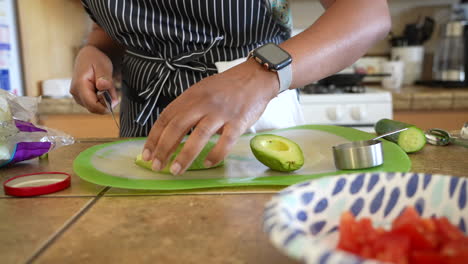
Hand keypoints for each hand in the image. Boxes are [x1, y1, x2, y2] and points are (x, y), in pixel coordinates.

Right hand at [70, 45, 117, 113]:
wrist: (88, 55)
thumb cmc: (96, 60)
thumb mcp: (103, 66)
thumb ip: (104, 78)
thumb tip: (103, 87)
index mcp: (80, 85)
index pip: (92, 105)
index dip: (106, 106)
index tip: (115, 99)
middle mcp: (76, 93)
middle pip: (94, 108)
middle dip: (106, 103)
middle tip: (112, 90)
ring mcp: (77, 96)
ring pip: (94, 107)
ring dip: (104, 101)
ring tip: (106, 86)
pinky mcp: (80, 97)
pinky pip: (93, 104)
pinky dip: (101, 100)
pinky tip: (102, 89)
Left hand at [142, 58, 278, 174]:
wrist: (256, 77)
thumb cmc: (227, 87)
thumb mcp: (202, 90)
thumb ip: (188, 108)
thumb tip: (171, 133)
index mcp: (191, 95)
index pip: (166, 117)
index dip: (154, 137)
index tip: (147, 154)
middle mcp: (203, 103)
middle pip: (178, 127)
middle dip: (164, 149)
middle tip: (156, 166)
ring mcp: (221, 112)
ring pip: (199, 136)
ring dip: (185, 156)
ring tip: (176, 170)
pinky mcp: (239, 121)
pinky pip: (225, 141)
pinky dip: (215, 154)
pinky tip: (207, 164)